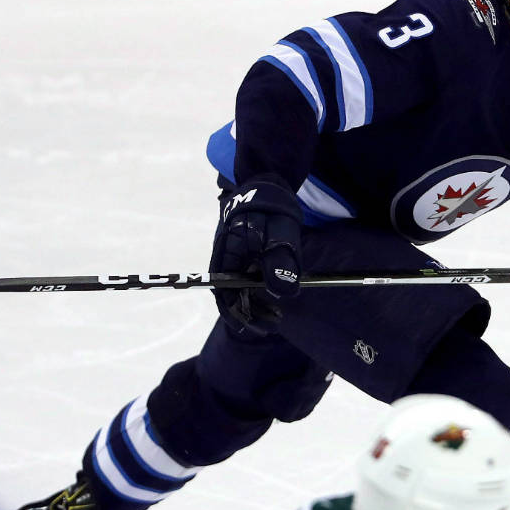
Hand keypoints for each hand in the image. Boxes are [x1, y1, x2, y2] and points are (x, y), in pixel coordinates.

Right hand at [209, 177, 303, 332]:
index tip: (256, 328)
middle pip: (231, 295)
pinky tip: (275, 293)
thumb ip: (280, 262)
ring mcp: (234, 255)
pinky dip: (258, 289)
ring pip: (240, 287)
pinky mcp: (244, 252)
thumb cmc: (272, 207)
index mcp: (227, 254)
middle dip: (250, 312)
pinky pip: (247, 277)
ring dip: (255, 302)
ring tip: (277, 313)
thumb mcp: (280, 233)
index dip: (238, 315)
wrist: (268, 182)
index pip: (225, 294)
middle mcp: (225, 258)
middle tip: (274, 323)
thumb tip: (284, 293)